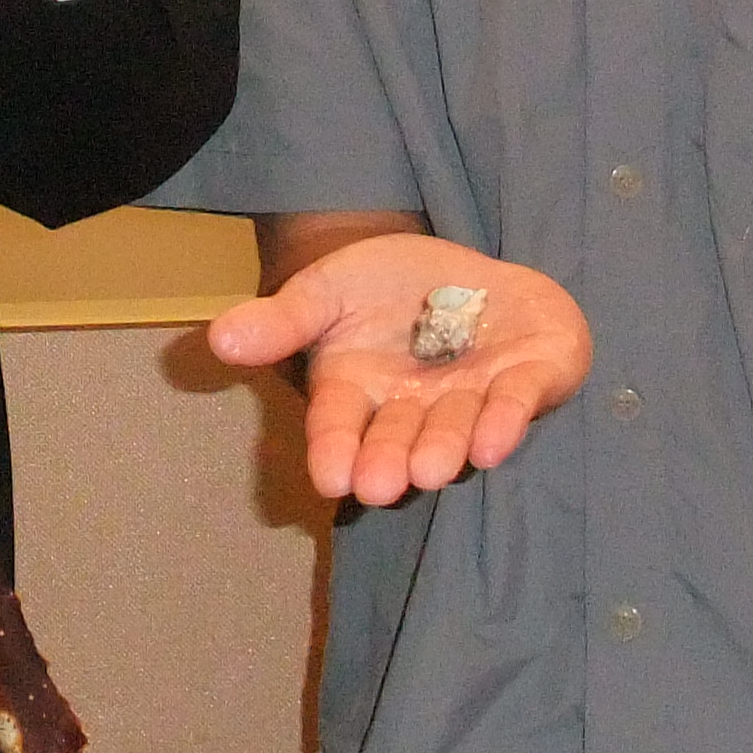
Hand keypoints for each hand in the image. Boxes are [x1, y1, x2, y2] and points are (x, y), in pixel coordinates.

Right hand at [204, 234, 591, 505]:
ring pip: (459, 428)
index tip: (330, 477)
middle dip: (392, 460)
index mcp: (362, 392)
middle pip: (400, 439)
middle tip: (381, 484)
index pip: (340, 425)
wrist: (464, 268)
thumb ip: (282, 319)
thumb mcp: (328, 289)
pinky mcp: (534, 376)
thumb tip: (218, 338)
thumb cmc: (389, 287)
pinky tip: (495, 440)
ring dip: (446, 447)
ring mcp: (477, 397)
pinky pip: (522, 400)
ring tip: (432, 467)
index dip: (335, 449)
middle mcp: (418, 409)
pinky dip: (509, 419)